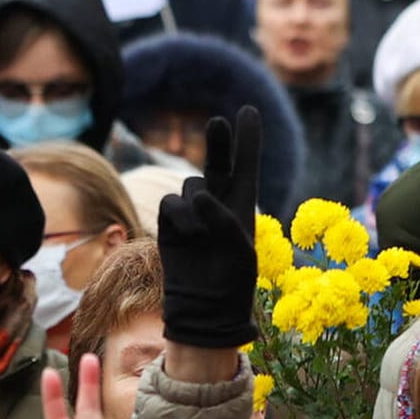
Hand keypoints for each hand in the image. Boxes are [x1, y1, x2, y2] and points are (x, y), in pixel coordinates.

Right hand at [158, 106, 259, 349]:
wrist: (203, 307)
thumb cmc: (231, 281)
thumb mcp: (239, 248)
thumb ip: (222, 216)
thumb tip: (197, 196)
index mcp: (244, 206)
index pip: (247, 164)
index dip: (248, 138)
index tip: (249, 111)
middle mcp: (218, 203)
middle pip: (218, 162)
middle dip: (219, 141)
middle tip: (218, 122)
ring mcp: (192, 212)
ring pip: (191, 186)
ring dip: (200, 207)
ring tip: (205, 236)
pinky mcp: (170, 222)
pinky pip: (172, 203)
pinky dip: (181, 217)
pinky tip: (188, 236)